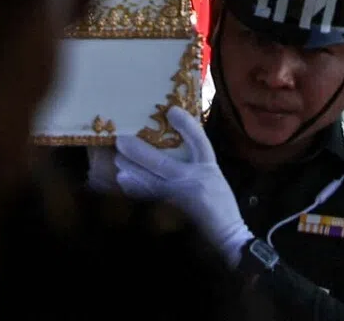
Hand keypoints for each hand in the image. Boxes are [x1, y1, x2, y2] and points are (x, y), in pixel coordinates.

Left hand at [112, 107, 253, 267]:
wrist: (226, 233)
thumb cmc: (219, 199)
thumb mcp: (213, 172)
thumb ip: (195, 152)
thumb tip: (172, 127)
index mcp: (206, 169)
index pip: (198, 142)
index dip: (187, 126)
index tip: (172, 110)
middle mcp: (191, 181)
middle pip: (162, 164)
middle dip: (138, 152)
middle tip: (120, 140)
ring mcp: (179, 198)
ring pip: (149, 182)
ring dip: (131, 169)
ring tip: (118, 158)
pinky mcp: (170, 211)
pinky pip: (148, 197)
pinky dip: (134, 187)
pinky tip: (123, 179)